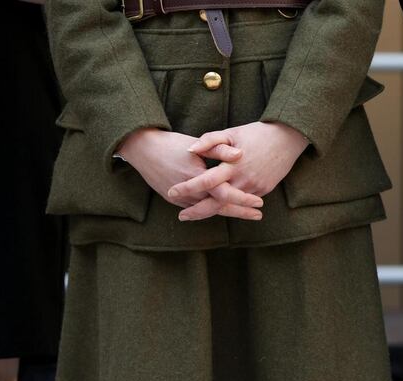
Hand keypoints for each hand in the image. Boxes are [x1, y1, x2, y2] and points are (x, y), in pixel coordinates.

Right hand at [117, 128, 263, 218]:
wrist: (143, 150)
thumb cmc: (172, 144)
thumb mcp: (198, 144)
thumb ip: (220, 149)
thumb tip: (240, 154)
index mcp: (198, 179)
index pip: (226, 195)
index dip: (244, 200)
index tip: (259, 203)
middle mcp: (190, 193)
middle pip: (220, 208)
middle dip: (240, 213)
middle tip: (259, 216)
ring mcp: (181, 200)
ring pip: (209, 211)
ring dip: (228, 213)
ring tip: (247, 215)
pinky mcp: (174, 201)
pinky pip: (198, 208)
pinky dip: (213, 210)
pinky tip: (225, 210)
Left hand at [167, 121, 308, 220]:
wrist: (286, 139)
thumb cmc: (256, 133)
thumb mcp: (231, 132)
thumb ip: (209, 140)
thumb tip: (190, 150)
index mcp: (233, 164)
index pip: (206, 180)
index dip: (188, 188)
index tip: (172, 192)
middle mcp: (243, 179)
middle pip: (217, 202)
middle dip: (197, 211)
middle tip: (181, 215)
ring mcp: (255, 187)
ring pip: (230, 206)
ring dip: (212, 212)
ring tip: (195, 214)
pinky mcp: (263, 190)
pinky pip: (243, 202)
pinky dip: (229, 206)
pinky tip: (216, 208)